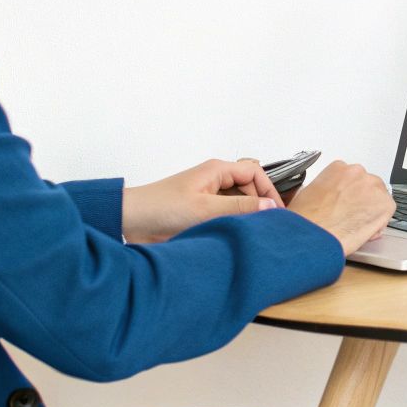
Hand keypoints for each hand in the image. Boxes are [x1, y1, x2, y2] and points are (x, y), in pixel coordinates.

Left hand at [122, 159, 283, 243]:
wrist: (130, 221)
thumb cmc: (159, 207)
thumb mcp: (205, 209)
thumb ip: (240, 208)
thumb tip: (270, 207)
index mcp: (216, 170)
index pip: (255, 173)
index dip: (269, 190)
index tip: (276, 211)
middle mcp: (213, 180)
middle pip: (249, 188)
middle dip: (259, 204)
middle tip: (267, 225)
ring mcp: (207, 196)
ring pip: (238, 203)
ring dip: (245, 216)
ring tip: (251, 232)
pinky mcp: (200, 212)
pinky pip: (225, 215)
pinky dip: (232, 224)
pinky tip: (234, 236)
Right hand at [284, 160, 394, 254]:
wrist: (313, 236)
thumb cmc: (307, 220)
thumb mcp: (305, 194)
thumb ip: (322, 189)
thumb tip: (323, 196)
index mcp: (338, 168)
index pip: (352, 178)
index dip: (349, 194)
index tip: (345, 202)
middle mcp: (358, 173)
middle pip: (367, 186)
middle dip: (362, 200)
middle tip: (351, 215)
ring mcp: (373, 188)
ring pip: (378, 199)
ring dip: (370, 211)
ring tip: (355, 225)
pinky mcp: (385, 205)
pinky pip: (386, 213)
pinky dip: (379, 223)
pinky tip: (364, 230)